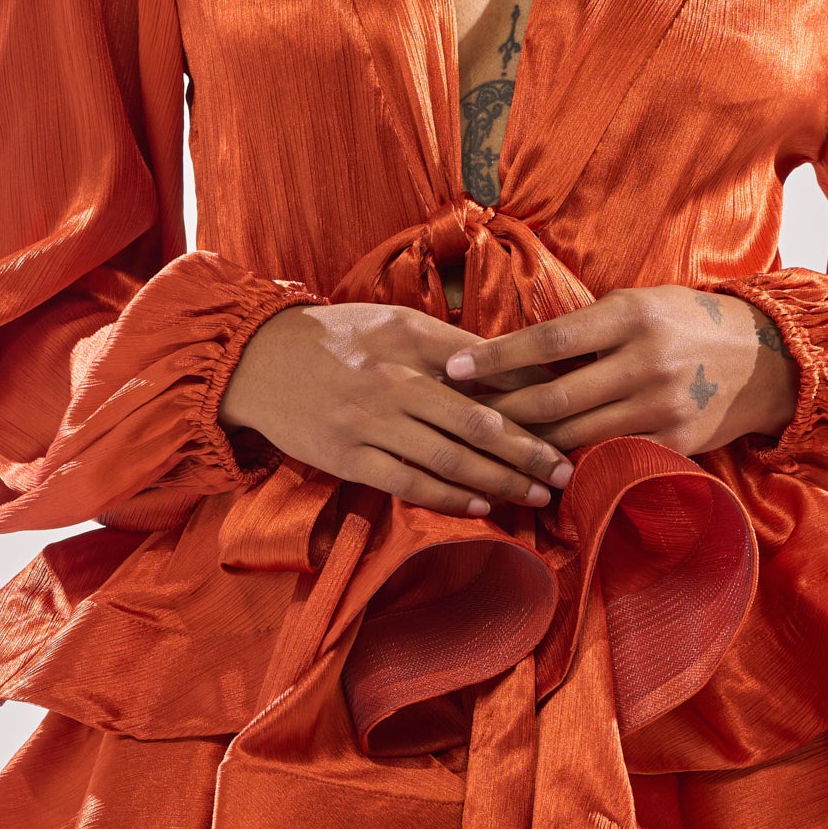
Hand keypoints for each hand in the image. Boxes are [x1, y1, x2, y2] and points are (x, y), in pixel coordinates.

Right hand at [218, 301, 575, 518]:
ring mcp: (372, 421)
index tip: (568, 414)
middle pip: (480, 422)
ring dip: (502, 481)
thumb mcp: (393, 323)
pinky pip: (409, 483)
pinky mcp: (349, 456)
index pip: (489, 370)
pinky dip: (450, 497)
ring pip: (452, 459)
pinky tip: (482, 505)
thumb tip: (511, 365)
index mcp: (414, 339)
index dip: (534, 396)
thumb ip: (448, 344)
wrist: (258, 359)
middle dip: (531, 450)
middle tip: (566, 469)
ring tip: (538, 493)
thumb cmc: (337, 339)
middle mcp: (397, 380)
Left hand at [443, 286, 797, 457]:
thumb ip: (586, 325)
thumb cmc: (685, 322)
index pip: (547, 341)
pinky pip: (608, 458)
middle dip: (498, 412)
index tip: (453, 369)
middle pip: (552, 397)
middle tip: (456, 417)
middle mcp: (644, 361)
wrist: (763, 358)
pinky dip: (570, 465)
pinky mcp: (673, 442)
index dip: (496, 358)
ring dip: (525, 445)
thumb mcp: (639, 302)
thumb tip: (512, 349)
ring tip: (485, 446)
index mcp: (630, 316)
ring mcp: (661, 406)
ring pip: (573, 435)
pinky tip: (538, 468)